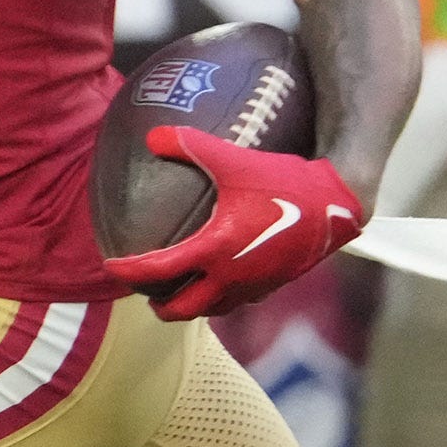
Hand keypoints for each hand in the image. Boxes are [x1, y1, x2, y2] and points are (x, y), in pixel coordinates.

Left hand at [101, 129, 364, 319]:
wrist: (336, 204)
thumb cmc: (284, 181)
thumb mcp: (234, 158)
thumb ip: (190, 145)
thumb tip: (152, 136)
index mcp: (215, 250)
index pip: (158, 271)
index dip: (128, 272)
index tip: (110, 267)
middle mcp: (231, 278)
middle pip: (182, 309)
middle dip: (159, 305)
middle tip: (146, 293)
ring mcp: (253, 286)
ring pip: (211, 309)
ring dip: (190, 304)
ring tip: (179, 289)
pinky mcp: (272, 285)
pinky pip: (236, 301)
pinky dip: (219, 297)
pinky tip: (220, 278)